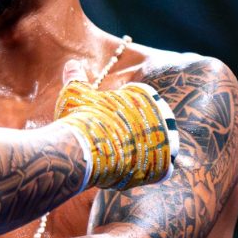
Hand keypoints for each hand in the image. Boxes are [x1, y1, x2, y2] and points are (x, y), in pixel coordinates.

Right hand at [55, 79, 178, 189]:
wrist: (84, 151)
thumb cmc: (80, 119)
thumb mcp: (76, 94)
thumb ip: (77, 78)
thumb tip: (72, 65)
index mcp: (146, 96)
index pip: (141, 100)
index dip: (125, 109)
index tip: (112, 118)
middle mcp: (162, 117)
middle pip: (151, 124)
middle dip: (136, 131)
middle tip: (116, 140)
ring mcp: (165, 143)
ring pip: (159, 146)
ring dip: (145, 151)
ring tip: (125, 156)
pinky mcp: (163, 166)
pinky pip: (162, 169)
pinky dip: (149, 171)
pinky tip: (131, 170)